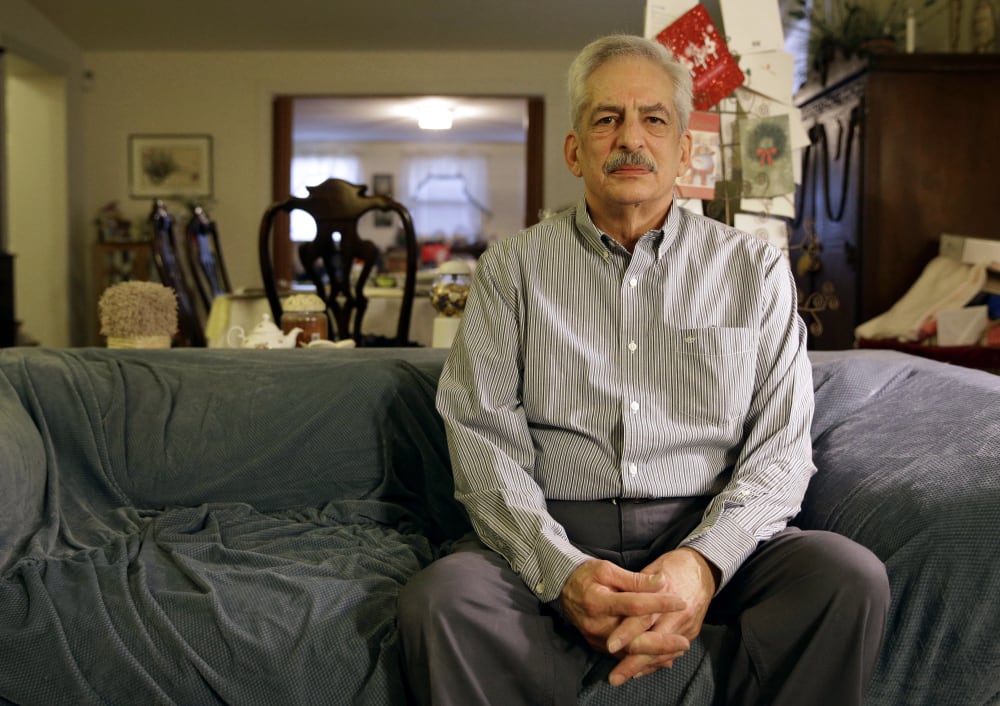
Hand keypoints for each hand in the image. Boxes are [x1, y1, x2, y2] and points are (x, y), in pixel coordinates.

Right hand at [559, 559, 686, 652]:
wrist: (563, 589)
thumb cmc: (587, 575)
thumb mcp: (607, 568)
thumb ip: (634, 579)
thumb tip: (661, 582)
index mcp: (598, 602)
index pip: (634, 605)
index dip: (659, 603)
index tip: (680, 601)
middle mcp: (597, 625)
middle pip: (633, 640)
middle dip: (661, 643)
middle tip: (684, 642)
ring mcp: (597, 638)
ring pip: (630, 653)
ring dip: (656, 655)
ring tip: (677, 650)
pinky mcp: (598, 646)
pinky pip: (623, 656)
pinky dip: (644, 658)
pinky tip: (662, 657)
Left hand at [606, 548, 718, 685]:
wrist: (703, 568)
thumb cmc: (672, 566)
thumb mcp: (652, 568)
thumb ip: (636, 586)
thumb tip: (616, 599)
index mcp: (666, 595)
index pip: (643, 617)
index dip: (626, 632)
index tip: (610, 645)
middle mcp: (678, 614)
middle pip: (653, 643)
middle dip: (633, 662)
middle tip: (615, 677)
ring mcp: (687, 626)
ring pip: (663, 652)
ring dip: (643, 667)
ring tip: (623, 677)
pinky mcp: (692, 632)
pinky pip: (673, 652)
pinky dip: (657, 662)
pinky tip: (641, 670)